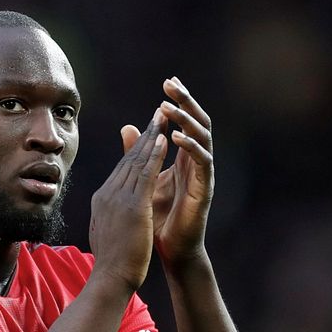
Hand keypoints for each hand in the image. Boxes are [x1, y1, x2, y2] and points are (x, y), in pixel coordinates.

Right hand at [89, 111, 167, 290]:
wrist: (109, 279)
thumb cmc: (112, 264)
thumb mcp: (108, 233)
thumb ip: (110, 218)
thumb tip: (109, 215)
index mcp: (103, 200)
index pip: (121, 169)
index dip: (135, 149)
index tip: (146, 133)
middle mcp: (108, 194)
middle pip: (128, 158)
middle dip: (144, 135)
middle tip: (157, 113)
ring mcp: (118, 198)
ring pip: (137, 161)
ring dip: (152, 137)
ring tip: (163, 117)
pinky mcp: (132, 206)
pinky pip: (145, 174)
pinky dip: (155, 154)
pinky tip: (164, 139)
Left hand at [122, 77, 213, 267]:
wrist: (170, 250)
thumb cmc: (158, 218)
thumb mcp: (144, 180)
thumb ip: (139, 154)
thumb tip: (127, 128)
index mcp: (185, 158)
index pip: (185, 122)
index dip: (178, 102)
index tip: (167, 82)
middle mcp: (197, 162)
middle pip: (197, 123)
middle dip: (185, 102)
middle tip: (171, 84)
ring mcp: (203, 174)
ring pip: (202, 137)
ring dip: (186, 120)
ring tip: (169, 107)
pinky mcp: (204, 189)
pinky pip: (202, 162)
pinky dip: (189, 147)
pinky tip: (176, 136)